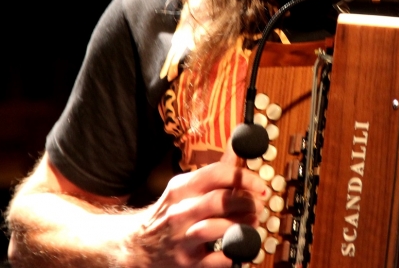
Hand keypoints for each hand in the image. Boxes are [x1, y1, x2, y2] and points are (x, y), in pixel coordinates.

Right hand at [126, 147, 266, 266]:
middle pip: (218, 200)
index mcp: (183, 188)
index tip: (261, 185)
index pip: (216, 174)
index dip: (244, 178)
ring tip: (253, 223)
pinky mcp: (187, 262)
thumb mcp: (186, 187)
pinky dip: (233, 252)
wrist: (138, 245)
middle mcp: (180, 211)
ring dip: (241, 225)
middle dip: (246, 202)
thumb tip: (237, 143)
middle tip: (260, 204)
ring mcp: (182, 237)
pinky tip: (241, 245)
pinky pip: (215, 259)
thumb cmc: (170, 212)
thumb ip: (215, 171)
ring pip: (214, 228)